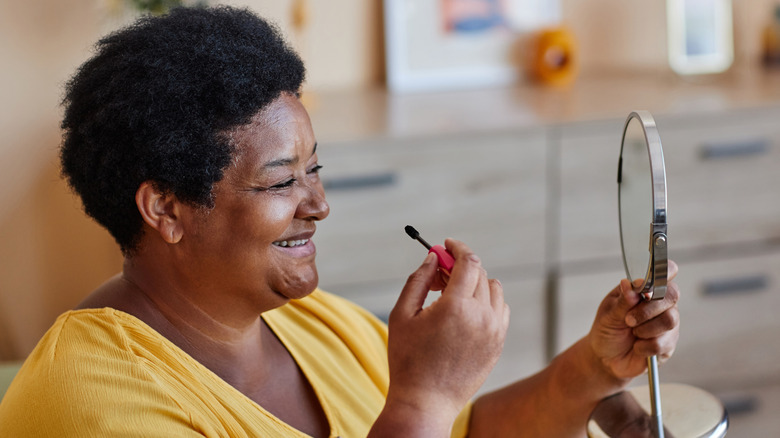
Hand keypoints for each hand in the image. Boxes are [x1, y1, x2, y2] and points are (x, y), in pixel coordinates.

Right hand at [385, 239, 509, 421]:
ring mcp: (494, 331)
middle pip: (480, 273)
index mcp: (456, 306)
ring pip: (493, 289)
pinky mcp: (498, 344)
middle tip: (439, 274)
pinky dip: (487, 302)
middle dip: (460, 266)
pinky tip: (466, 311)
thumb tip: (433, 258)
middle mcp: (481, 316)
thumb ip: (418, 280)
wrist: (426, 402)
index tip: (446, 245)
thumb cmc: (408, 360)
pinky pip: (500, 310)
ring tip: (451, 295)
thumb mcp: (402, 315)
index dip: (457, 248)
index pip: (468, 261)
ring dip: (475, 283)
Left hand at [588, 261, 679, 379]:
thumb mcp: (609, 314)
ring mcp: (667, 324)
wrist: (605, 357)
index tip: (651, 283)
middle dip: (648, 308)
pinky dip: (644, 346)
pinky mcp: (669, 344)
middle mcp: (661, 304)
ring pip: (669, 320)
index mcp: (645, 289)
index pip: (665, 271)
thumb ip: (622, 301)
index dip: (665, 272)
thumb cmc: (607, 330)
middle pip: (672, 295)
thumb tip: (630, 284)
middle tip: (628, 319)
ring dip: (645, 328)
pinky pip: (663, 343)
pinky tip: (636, 346)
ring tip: (632, 332)